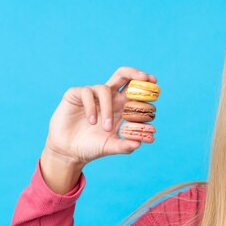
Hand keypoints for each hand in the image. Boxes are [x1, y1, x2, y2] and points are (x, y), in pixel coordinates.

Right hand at [43, 67, 157, 166]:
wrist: (69, 151)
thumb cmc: (92, 147)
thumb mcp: (112, 147)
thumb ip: (126, 146)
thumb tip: (140, 143)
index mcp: (121, 107)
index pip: (136, 93)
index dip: (146, 90)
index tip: (156, 91)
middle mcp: (109, 98)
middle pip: (124, 76)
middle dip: (136, 73)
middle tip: (146, 79)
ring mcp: (92, 95)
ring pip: (105, 89)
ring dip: (108, 108)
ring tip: (107, 128)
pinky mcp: (75, 95)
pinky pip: (87, 93)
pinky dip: (92, 107)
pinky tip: (92, 122)